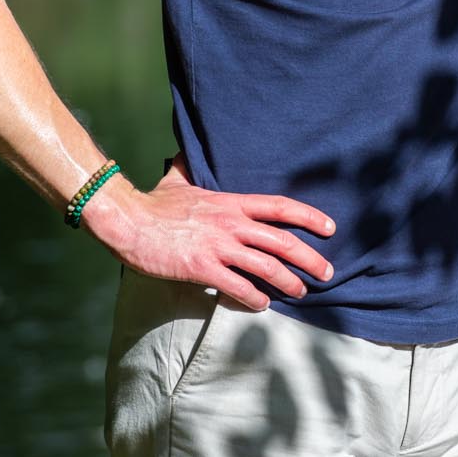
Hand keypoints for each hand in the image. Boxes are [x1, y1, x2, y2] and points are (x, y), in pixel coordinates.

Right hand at [83, 152, 336, 310]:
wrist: (127, 220)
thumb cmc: (153, 203)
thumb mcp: (178, 179)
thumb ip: (189, 169)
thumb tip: (185, 152)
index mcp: (231, 203)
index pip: (280, 207)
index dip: (309, 217)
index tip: (330, 228)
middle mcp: (231, 223)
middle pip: (282, 241)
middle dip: (310, 258)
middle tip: (327, 273)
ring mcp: (217, 246)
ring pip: (266, 265)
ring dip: (288, 282)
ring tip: (301, 292)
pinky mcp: (201, 267)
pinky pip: (237, 285)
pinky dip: (254, 296)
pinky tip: (262, 304)